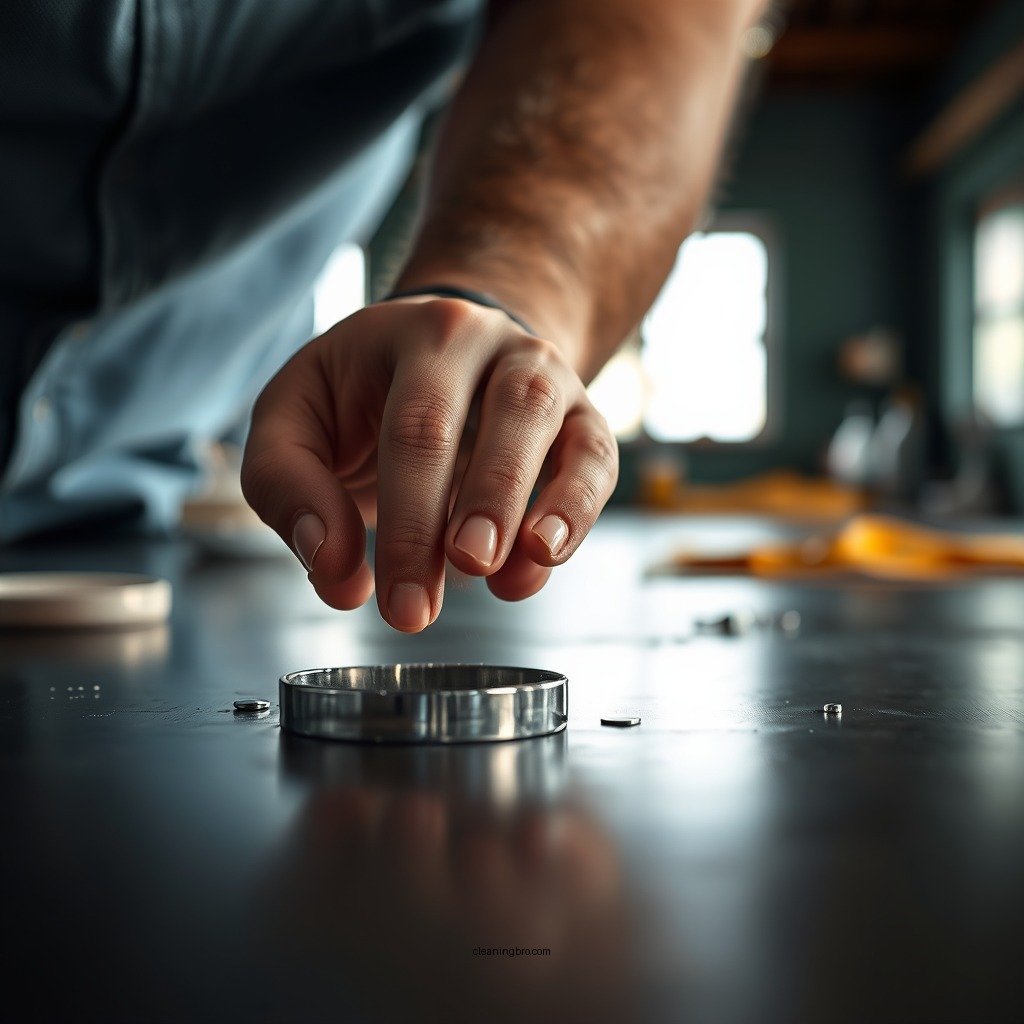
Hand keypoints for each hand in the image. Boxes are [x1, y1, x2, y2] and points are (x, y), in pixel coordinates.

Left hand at [241, 296, 618, 630]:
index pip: (420, 424)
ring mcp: (547, 378)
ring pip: (563, 432)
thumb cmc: (359, 390)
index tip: (390, 602)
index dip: (408, 520)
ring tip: (510, 579)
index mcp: (422, 334)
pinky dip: (578, 513)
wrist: (440, 349)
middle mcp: (496, 345)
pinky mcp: (582, 419)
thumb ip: (290, 487)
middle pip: (505, 418)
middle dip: (478, 513)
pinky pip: (597, 461)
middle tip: (446, 591)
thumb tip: (335, 570)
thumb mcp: (294, 417)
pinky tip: (544, 561)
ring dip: (544, 508)